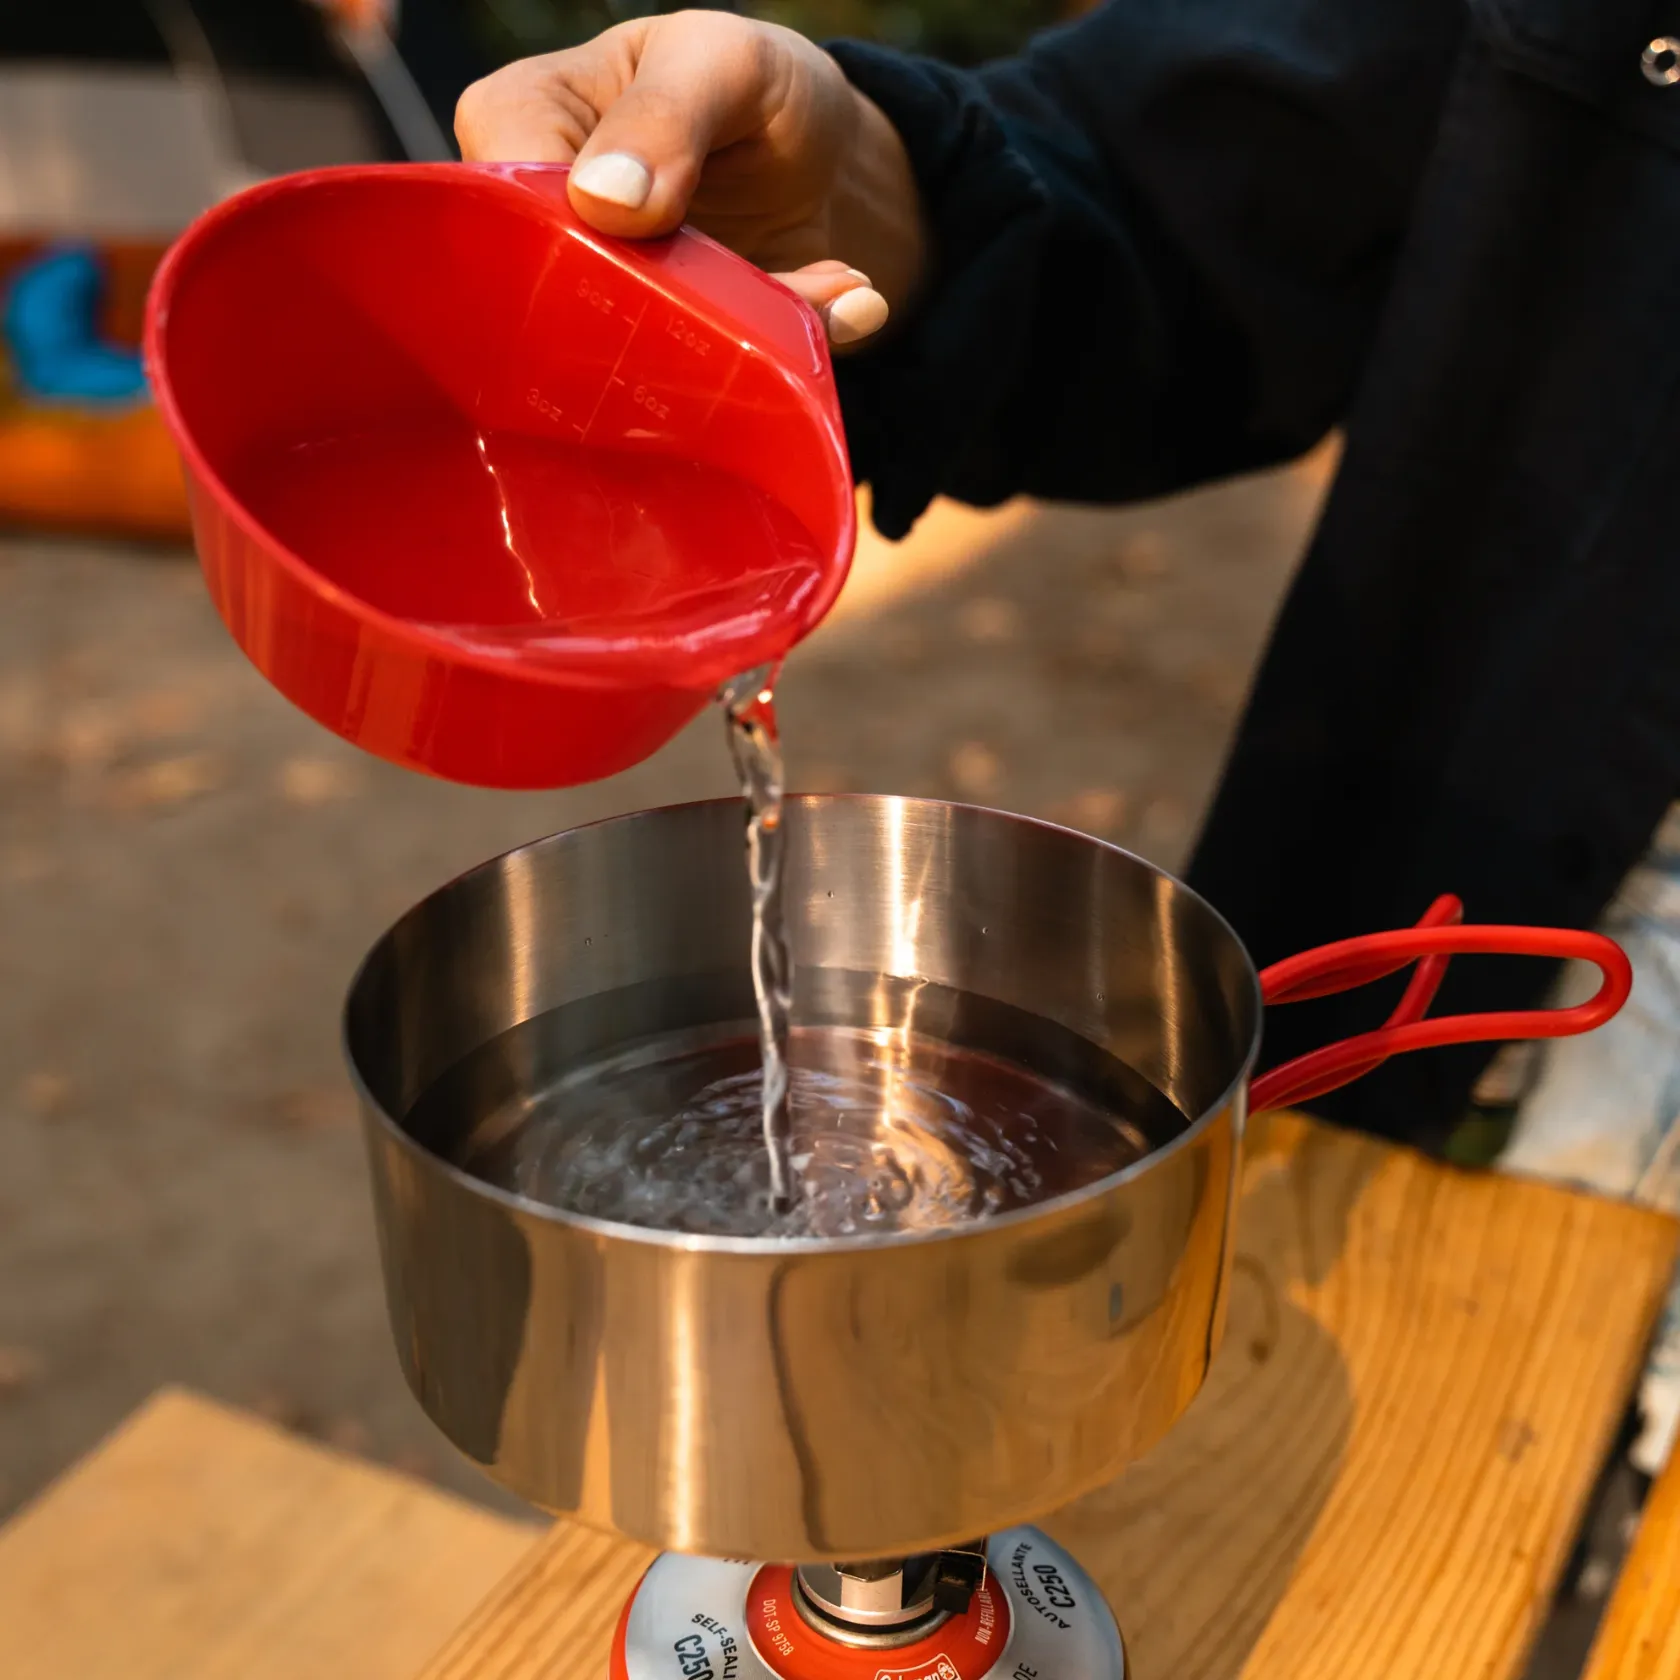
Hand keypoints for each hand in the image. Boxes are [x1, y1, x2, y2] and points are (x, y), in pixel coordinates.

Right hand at [455, 11, 923, 347]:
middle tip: (747, 295)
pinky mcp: (662, 358)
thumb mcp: (722, 63)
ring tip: (824, 291)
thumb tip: (603, 202)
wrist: (832, 159)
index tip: (652, 252)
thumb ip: (665, 117)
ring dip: (745, 336)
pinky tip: (844, 303)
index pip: (500, 210)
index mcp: (516, 125)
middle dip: (663, 313)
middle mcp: (541, 228)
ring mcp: (601, 304)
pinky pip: (706, 385)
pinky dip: (789, 349)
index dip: (564, 249)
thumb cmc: (752, 86)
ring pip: (633, 361)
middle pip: (553, 304)